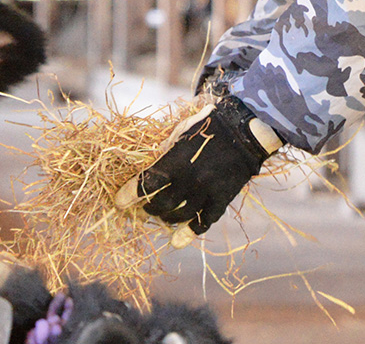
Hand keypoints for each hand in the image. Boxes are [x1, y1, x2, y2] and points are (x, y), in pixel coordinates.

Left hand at [114, 95, 280, 241]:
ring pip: (179, 216)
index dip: (130, 195)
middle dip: (149, 208)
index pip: (147, 183)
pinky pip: (203, 222)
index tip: (120, 202)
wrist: (245, 131)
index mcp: (177, 160)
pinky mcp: (222, 199)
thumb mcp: (182, 132)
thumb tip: (150, 169)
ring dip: (166, 219)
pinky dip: (189, 232)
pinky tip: (178, 238)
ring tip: (162, 216)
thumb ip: (166, 151)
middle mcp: (190, 179)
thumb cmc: (210, 126)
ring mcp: (207, 192)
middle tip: (146, 207)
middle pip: (161, 204)